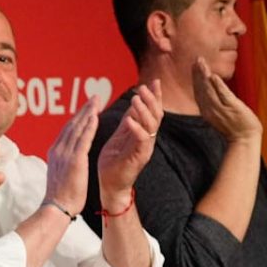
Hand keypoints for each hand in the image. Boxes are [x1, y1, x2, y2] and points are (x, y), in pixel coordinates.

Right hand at [40, 93, 106, 214]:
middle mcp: (58, 149)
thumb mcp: (60, 174)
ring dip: (88, 112)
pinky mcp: (75, 160)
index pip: (67, 130)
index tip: (87, 108)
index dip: (78, 117)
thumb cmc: (61, 195)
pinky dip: (89, 126)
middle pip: (72, 124)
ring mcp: (66, 154)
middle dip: (84, 109)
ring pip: (78, 128)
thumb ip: (64, 162)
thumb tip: (68, 158)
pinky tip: (95, 116)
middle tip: (94, 97)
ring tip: (97, 101)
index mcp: (55, 152)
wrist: (57, 207)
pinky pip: (83, 139)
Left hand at [97, 81, 160, 213]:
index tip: (154, 81)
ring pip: (151, 126)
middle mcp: (148, 140)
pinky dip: (136, 128)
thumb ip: (128, 120)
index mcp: (143, 133)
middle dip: (151, 99)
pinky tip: (129, 119)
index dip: (155, 96)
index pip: (153, 111)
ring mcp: (144, 149)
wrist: (110, 186)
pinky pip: (141, 140)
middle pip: (157, 115)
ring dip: (143, 110)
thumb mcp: (120, 136)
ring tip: (135, 98)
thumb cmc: (114, 162)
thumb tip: (134, 102)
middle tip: (142, 87)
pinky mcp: (138, 158)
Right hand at [191, 58, 261, 141]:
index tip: (194, 67)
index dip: (196, 79)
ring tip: (202, 63)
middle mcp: (211, 110)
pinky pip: (223, 95)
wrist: (244, 140)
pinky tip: (213, 76)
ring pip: (209, 90)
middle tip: (196, 60)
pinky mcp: (232, 108)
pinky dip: (218, 85)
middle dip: (198, 74)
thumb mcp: (220, 115)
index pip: (199, 93)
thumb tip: (213, 91)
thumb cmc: (234, 128)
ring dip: (205, 75)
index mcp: (207, 111)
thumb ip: (215, 104)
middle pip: (202, 89)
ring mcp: (221, 109)